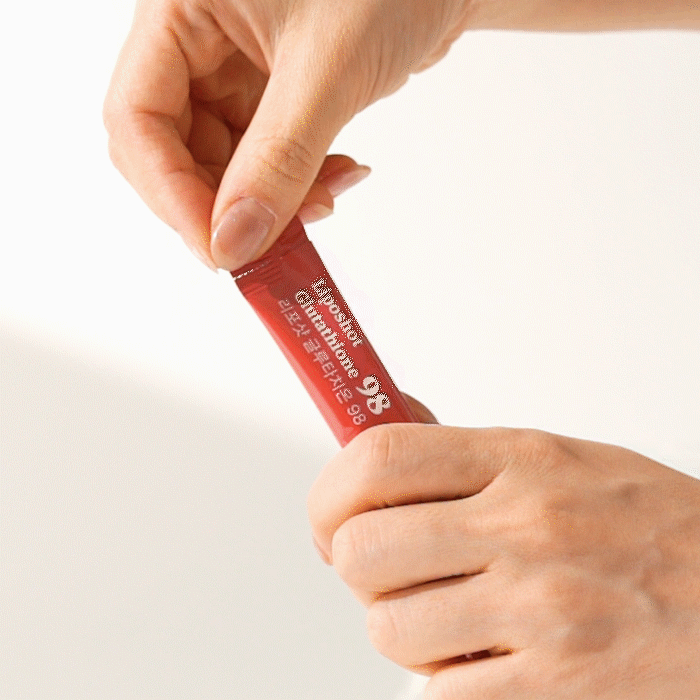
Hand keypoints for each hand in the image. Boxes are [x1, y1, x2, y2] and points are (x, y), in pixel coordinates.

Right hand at [103, 0, 472, 269]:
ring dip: (271, 200)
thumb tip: (235, 241)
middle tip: (272, 240)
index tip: (218, 249)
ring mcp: (234, 70)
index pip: (138, 118)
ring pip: (225, 164)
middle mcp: (197, 41)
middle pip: (175, 151)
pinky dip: (298, 182)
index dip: (171, 194)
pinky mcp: (272, 93)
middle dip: (227, 205)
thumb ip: (279, 159)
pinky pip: (265, 159)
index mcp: (181, 8)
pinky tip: (338, 177)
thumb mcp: (328, 68)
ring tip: (325, 200)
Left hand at [308, 422, 699, 697]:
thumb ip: (467, 460)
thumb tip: (384, 447)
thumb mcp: (562, 460)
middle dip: (353, 565)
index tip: (330, 512)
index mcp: (521, 461)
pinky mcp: (555, 687)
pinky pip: (440, 692)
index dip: (330, 490)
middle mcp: (524, 528)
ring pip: (389, 628)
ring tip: (447, 615)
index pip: (378, 458)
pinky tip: (485, 657)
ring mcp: (539, 611)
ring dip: (400, 626)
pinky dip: (444, 679)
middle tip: (383, 567)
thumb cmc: (655, 525)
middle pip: (362, 549)